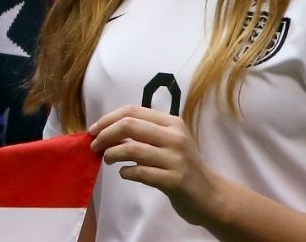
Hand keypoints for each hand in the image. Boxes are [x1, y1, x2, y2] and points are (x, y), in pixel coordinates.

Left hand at [89, 105, 227, 227]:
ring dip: (112, 154)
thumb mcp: (168, 143)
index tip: (94, 129)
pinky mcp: (175, 181)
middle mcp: (175, 137)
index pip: (132, 111)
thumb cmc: (183, 166)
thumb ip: (144, 133)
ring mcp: (176, 159)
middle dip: (105, 134)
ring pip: (131, 149)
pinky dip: (126, 172)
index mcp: (172, 123)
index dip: (108, 118)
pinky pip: (140, 172)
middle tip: (95, 145)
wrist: (211, 196)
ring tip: (108, 160)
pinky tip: (125, 173)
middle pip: (129, 126)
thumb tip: (106, 130)